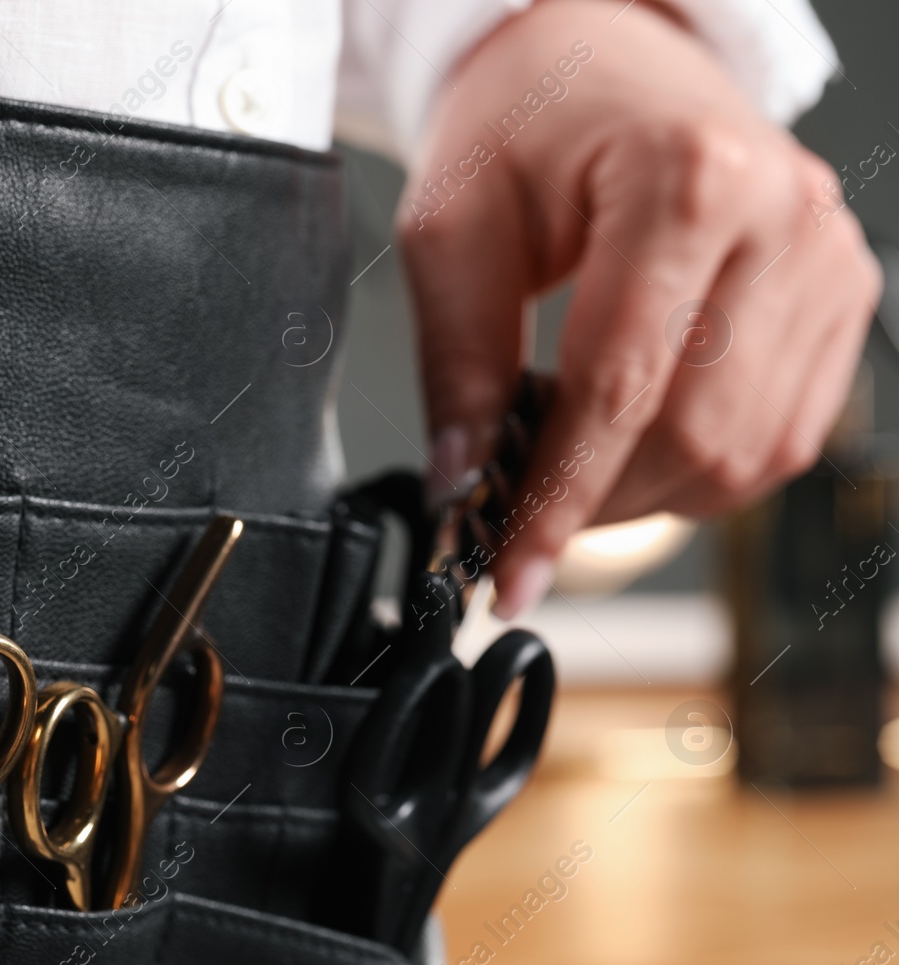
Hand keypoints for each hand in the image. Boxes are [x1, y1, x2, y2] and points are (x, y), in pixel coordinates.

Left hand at [398, 0, 881, 617]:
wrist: (601, 61)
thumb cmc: (527, 122)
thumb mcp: (453, 229)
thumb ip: (457, 364)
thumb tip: (461, 484)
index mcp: (688, 182)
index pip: (621, 388)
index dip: (557, 500)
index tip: (507, 572)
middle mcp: (783, 218)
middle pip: (695, 434)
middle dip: (597, 503)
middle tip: (518, 512)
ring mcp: (827, 257)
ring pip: (747, 453)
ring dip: (648, 495)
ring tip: (570, 462)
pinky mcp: (840, 293)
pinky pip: (781, 433)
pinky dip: (700, 467)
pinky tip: (635, 440)